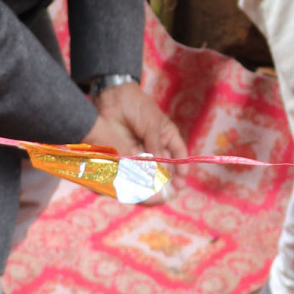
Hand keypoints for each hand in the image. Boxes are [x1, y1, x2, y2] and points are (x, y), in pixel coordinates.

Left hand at [84, 82, 186, 199]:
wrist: (112, 97)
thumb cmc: (137, 106)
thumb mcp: (152, 125)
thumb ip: (156, 149)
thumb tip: (161, 170)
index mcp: (167, 136)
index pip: (178, 156)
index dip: (181, 170)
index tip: (181, 183)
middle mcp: (155, 147)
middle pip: (164, 167)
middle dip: (166, 181)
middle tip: (167, 194)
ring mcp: (140, 152)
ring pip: (148, 172)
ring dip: (151, 183)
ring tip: (154, 196)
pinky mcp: (124, 156)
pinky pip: (132, 170)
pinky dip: (135, 179)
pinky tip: (139, 188)